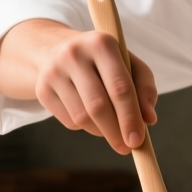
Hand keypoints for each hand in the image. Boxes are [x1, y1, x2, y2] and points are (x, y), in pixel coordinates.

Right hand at [0, 19, 157, 154]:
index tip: (138, 140)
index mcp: (101, 43)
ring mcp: (54, 71)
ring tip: (112, 130)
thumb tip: (149, 119)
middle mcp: (74, 54)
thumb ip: (144, 88)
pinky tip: (91, 117)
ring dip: (102, 132)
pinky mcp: (42, 89)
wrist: (57, 49)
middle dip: (115, 132)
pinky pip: (69, 121)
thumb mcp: (129, 64)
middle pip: (98, 105)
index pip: (119, 86)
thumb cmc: (103, 61)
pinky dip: (86, 127)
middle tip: (127, 147)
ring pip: (82, 117)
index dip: (130, 117)